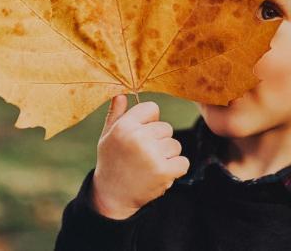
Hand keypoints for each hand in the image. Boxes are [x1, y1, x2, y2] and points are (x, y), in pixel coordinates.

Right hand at [89, 94, 189, 219]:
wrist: (112, 197)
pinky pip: (183, 162)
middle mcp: (138, 138)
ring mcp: (152, 155)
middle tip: (142, 156)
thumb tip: (122, 93)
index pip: (152, 108)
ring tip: (149, 166)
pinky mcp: (164, 172)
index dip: (149, 121)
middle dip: (158, 141)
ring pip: (175, 145)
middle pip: (166, 128)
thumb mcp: (108, 136)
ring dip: (167, 156)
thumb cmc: (111, 161)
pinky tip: (160, 174)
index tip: (140, 135)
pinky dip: (175, 169)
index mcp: (124, 126)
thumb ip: (116, 114)